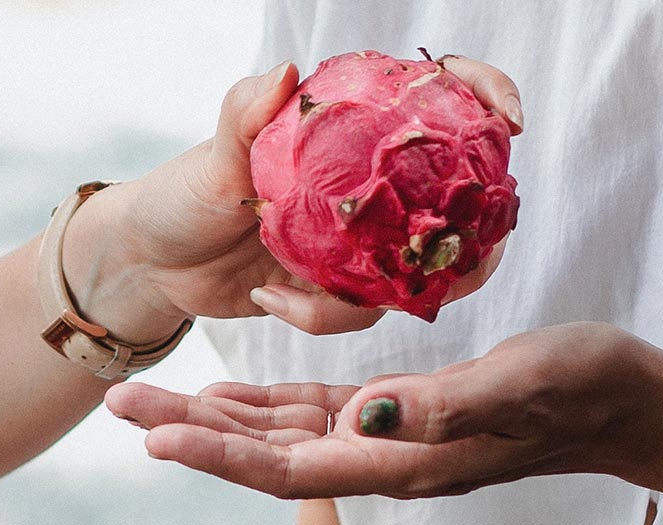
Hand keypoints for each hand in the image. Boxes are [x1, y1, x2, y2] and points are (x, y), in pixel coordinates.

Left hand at [62, 56, 523, 340]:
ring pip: (414, 268)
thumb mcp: (213, 155)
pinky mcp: (343, 289)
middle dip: (472, 229)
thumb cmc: (180, 195)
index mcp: (353, 131)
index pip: (441, 99)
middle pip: (455, 196)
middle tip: (468, 252)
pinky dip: (323, 315)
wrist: (152, 265)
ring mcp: (362, 240)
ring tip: (300, 291)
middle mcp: (370, 183)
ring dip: (375, 291)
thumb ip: (247, 113)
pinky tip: (271, 299)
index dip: (486, 99)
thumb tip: (285, 72)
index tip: (510, 120)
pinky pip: (364, 309)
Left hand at [107, 322, 662, 498]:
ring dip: (211, 420)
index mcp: (400, 461)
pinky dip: (264, 408)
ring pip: (280, 437)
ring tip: (144, 399)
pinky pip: (316, 420)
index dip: (216, 451)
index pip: (286, 464)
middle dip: (186, 431)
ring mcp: (391, 443)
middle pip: (263, 454)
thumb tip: (364, 417)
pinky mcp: (404, 418)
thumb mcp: (521, 384)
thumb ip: (445, 404)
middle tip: (111, 401)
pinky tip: (227, 395)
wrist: (635, 412)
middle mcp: (383, 461)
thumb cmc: (587, 389)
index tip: (151, 436)